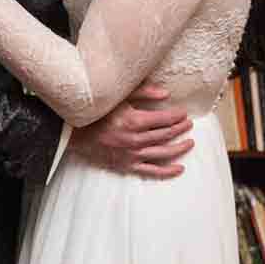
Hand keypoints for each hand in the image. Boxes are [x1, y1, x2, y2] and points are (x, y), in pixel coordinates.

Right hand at [71, 84, 194, 178]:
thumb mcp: (119, 97)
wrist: (74, 133)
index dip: (178, 116)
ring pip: (164, 153)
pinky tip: (180, 168)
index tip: (183, 113)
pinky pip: (152, 171)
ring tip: (189, 142)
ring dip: (179, 148)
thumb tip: (166, 93)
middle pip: (166, 135)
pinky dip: (167, 171)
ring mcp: (132, 155)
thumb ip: (143, 92)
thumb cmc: (97, 112)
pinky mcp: (127, 166)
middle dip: (180, 129)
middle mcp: (136, 140)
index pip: (165, 119)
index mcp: (135, 121)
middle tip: (188, 124)